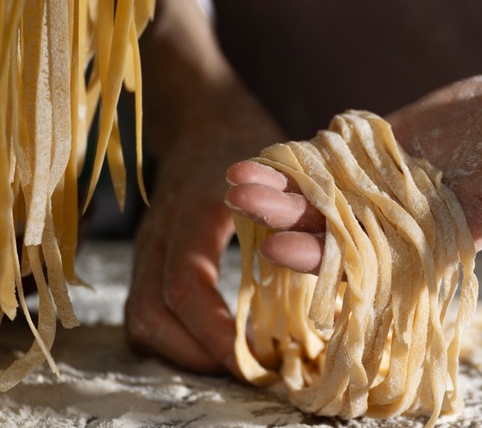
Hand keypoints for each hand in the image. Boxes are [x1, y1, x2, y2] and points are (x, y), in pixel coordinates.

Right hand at [126, 98, 284, 374]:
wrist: (197, 112)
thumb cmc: (245, 135)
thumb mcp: (282, 167)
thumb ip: (304, 213)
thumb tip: (339, 275)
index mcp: (192, 211)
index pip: (188, 285)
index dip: (217, 331)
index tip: (253, 361)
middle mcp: (159, 234)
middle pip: (150, 314)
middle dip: (196, 354)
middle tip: (246, 370)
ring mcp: (147, 246)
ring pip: (141, 318)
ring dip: (183, 351)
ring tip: (232, 362)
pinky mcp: (149, 255)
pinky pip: (146, 308)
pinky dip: (176, 336)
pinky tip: (212, 341)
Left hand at [226, 76, 481, 280]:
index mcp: (430, 246)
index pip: (370, 265)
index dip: (326, 260)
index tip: (283, 250)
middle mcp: (393, 228)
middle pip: (330, 235)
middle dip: (285, 223)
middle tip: (240, 209)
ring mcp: (373, 194)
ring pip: (317, 202)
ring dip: (276, 195)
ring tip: (235, 182)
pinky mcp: (362, 161)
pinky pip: (321, 167)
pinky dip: (291, 165)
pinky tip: (256, 160)